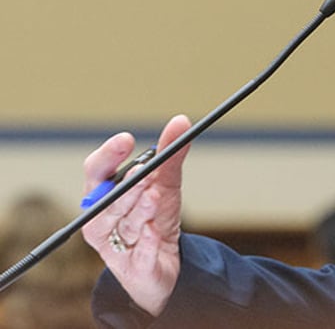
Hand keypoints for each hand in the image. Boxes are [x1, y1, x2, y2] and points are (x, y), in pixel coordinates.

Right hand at [82, 114, 191, 316]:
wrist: (161, 264)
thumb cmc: (154, 218)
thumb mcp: (166, 184)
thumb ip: (170, 155)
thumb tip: (181, 121)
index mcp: (102, 195)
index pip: (96, 170)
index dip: (108, 155)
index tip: (126, 139)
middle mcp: (101, 220)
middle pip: (111, 199)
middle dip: (127, 186)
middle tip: (142, 172)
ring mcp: (115, 247)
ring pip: (127, 224)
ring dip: (140, 210)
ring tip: (154, 196)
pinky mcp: (134, 269)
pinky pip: (140, 254)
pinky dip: (147, 242)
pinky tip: (154, 232)